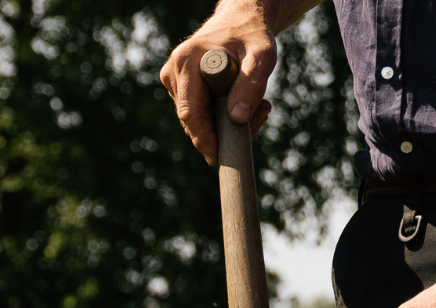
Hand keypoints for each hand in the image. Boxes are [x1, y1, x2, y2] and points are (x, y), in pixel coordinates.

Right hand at [159, 10, 276, 164]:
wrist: (240, 22)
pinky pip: (201, 116)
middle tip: (262, 114)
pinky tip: (247, 105)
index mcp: (186, 62)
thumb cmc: (252, 35)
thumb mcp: (262, 56)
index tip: (219, 156)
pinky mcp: (182, 89)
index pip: (190, 112)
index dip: (204, 138)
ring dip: (228, 125)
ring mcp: (175, 82)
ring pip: (198, 122)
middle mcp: (173, 73)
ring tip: (260, 105)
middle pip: (193, 122)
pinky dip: (224, 119)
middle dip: (224, 131)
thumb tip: (237, 119)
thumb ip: (251, 85)